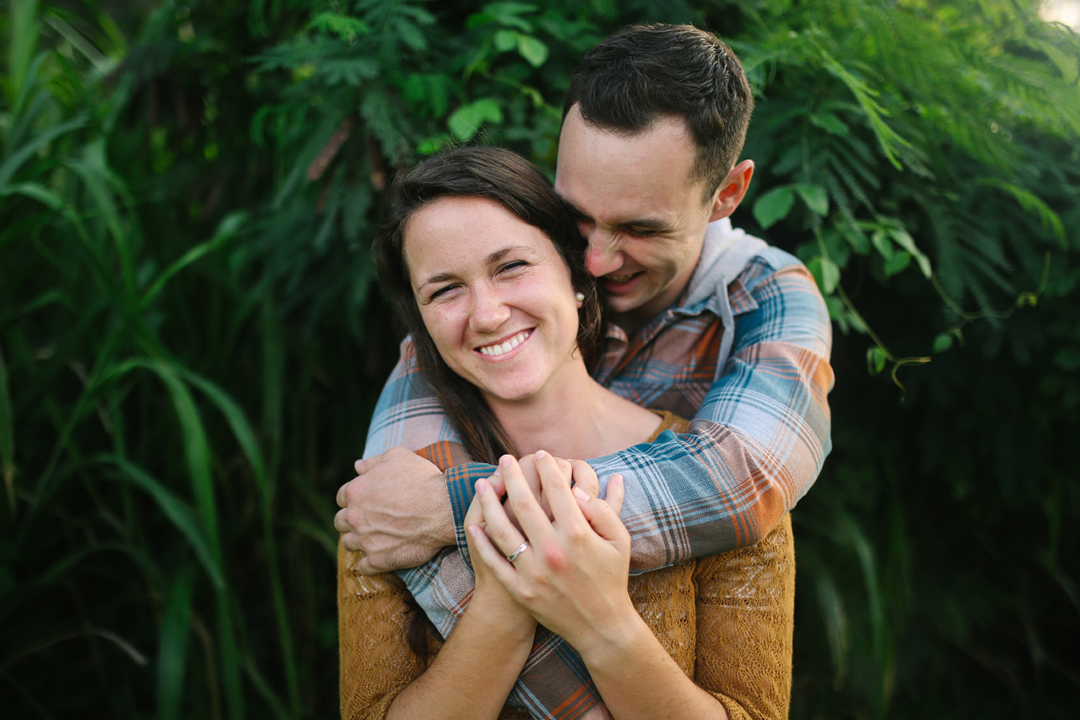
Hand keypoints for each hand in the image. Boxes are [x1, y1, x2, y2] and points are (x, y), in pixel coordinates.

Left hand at [334, 447, 454, 573]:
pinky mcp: (378, 560)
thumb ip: (374, 461)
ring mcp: (365, 540)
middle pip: (341, 522)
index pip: (342, 497)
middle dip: (352, 520)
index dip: (354, 499)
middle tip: (370, 520)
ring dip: (359, 541)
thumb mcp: (398, 457)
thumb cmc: (423, 479)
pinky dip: (370, 563)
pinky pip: (364, 567)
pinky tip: (381, 556)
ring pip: (349, 544)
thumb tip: (357, 466)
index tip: (366, 502)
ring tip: (375, 538)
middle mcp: (355, 517)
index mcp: (355, 492)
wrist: (445, 508)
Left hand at [467, 452, 632, 652]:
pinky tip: (476, 523)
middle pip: (524, 502)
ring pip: (502, 528)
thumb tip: (580, 488)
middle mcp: (553, 550)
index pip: (556, 489)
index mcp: (578, 534)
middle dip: (512, 475)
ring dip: (489, 503)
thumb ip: (603, 509)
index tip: (540, 454)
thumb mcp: (620, 541)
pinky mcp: (521, 590)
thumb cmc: (611, 578)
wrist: (601, 627)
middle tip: (505, 458)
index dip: (547, 467)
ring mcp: (534, 571)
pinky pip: (496, 560)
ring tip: (481, 484)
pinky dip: (483, 541)